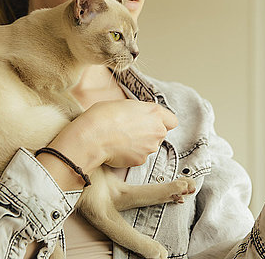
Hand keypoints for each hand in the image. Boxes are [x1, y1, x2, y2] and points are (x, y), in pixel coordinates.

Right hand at [50, 100, 177, 170]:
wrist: (92, 136)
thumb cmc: (103, 116)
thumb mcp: (124, 104)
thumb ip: (139, 111)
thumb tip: (140, 117)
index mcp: (154, 112)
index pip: (172, 120)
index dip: (162, 121)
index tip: (152, 121)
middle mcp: (157, 130)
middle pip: (161, 133)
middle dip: (150, 132)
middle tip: (131, 130)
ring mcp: (150, 147)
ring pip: (150, 146)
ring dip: (141, 144)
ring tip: (121, 139)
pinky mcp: (141, 160)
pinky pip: (140, 156)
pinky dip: (132, 154)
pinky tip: (118, 149)